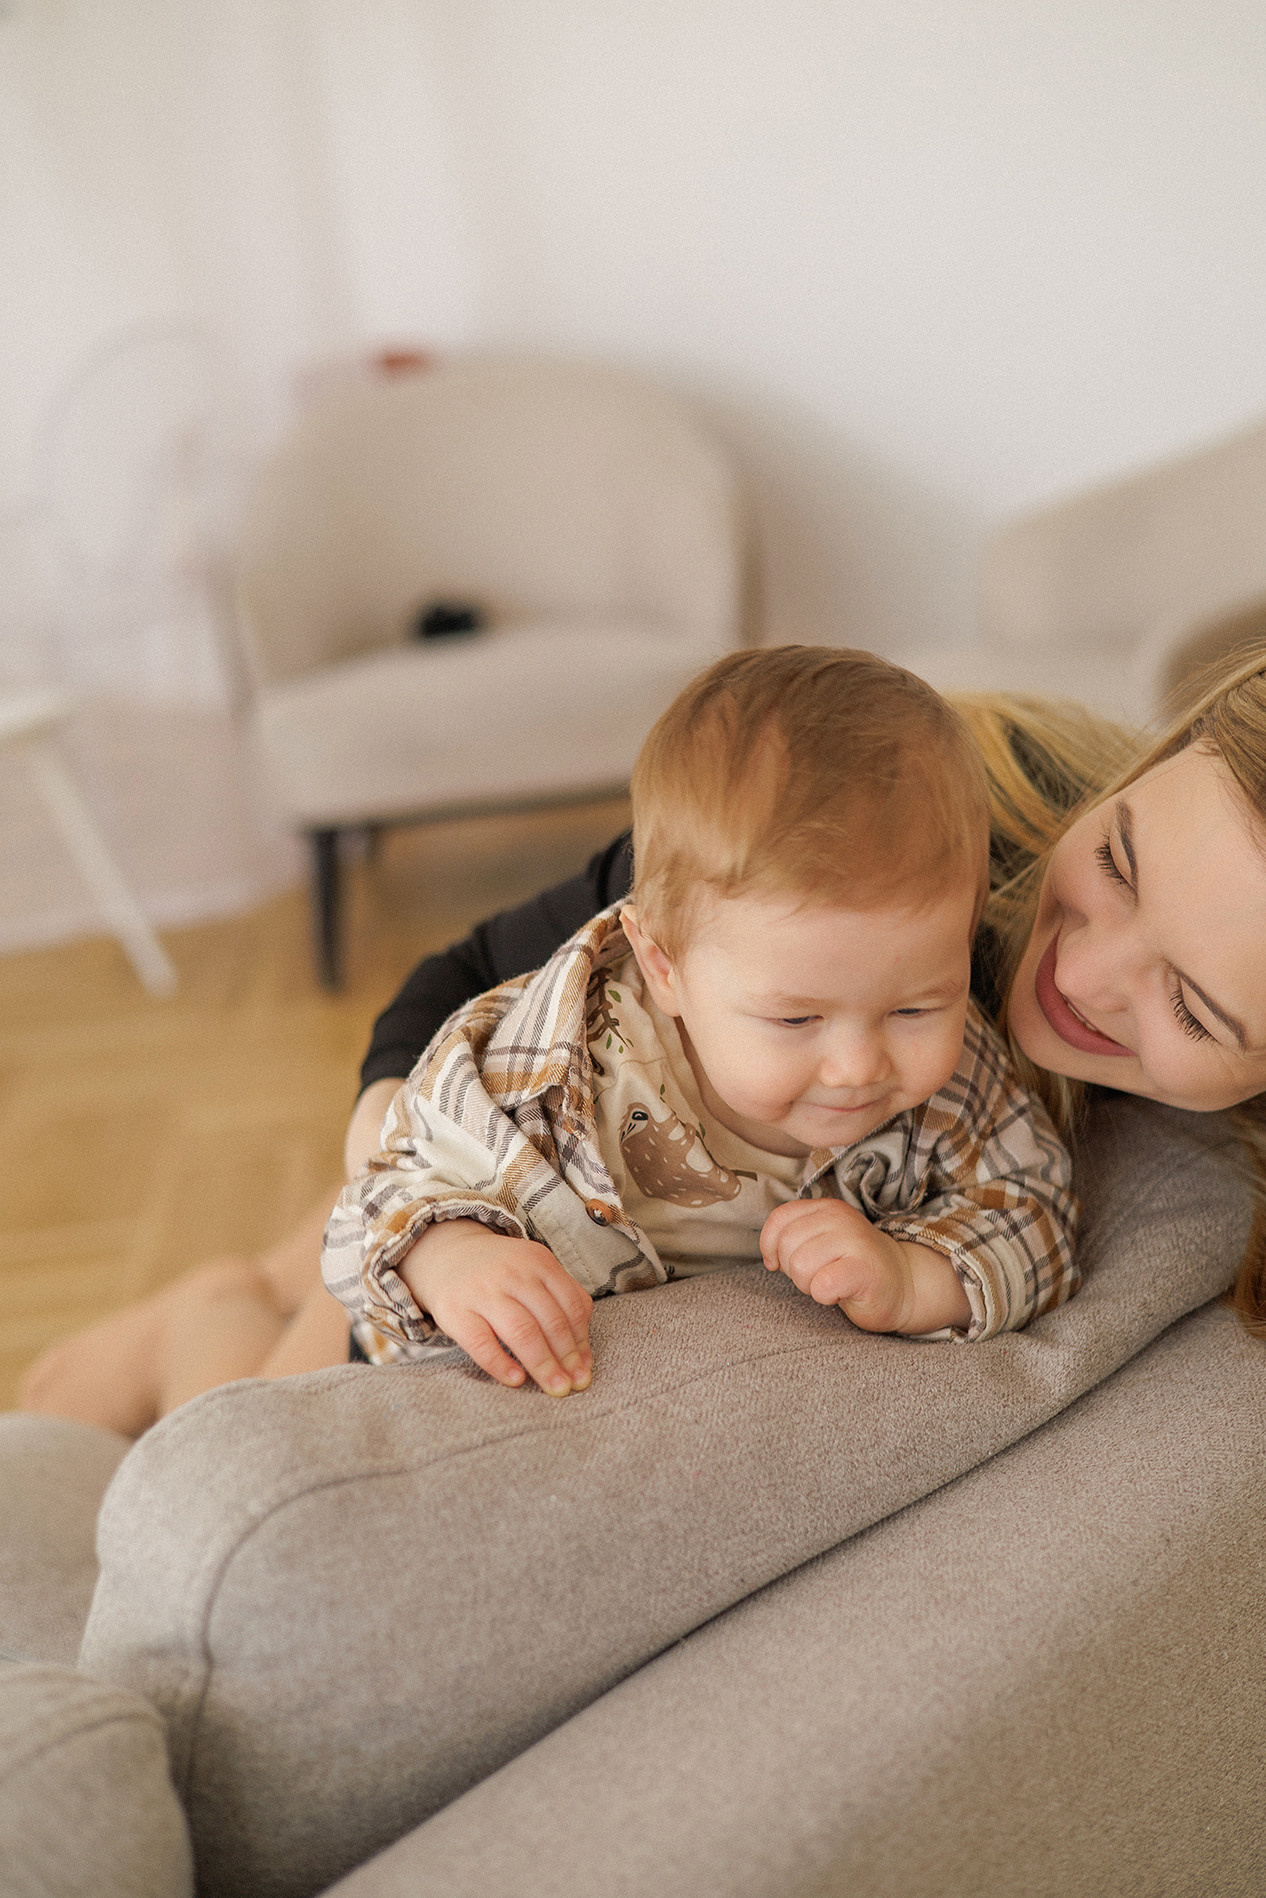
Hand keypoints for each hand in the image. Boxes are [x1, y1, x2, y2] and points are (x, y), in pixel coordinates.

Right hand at [397, 1218, 592, 1395]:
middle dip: (567, 1358)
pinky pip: (481, 1343)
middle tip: (575, 1385)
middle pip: (550, 1320)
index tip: (585, 1368)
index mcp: (538, 1260)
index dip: (582, 1340)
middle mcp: (513, 1272)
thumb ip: (562, 1302)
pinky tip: (516, 1379)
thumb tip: (583, 1356)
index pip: (572, 1304)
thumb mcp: (534, 1271)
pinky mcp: (455, 1311)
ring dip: (543, 1364)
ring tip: (555, 1388)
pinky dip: (501, 1364)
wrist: (447, 1255)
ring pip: (522, 1331)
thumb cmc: (501, 1273)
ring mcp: (483, 1291)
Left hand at [759, 1198, 970, 1334]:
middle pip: (786, 1245)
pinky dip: (824, 1296)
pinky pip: (823, 1285)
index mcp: (826, 1208)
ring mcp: (854, 1241)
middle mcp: (840, 1218)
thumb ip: (795, 1236)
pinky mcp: (865, 1270)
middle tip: (818, 1275)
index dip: (771, 1247)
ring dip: (809, 1285)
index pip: (779, 1220)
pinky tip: (839, 1294)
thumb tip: (769, 1256)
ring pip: (800, 1266)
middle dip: (793, 1270)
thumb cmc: (853, 1267)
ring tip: (830, 1283)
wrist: (903, 1285)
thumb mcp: (822, 1240)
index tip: (781, 1263)